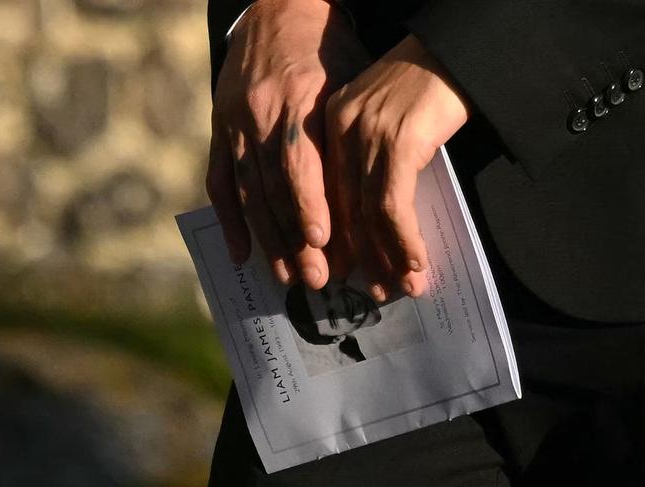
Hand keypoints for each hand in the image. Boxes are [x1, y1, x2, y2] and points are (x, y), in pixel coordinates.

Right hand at [207, 0, 368, 288]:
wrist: (278, 9)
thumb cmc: (326, 50)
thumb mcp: (346, 81)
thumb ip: (343, 135)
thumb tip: (359, 200)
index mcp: (298, 100)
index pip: (300, 161)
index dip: (308, 203)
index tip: (320, 243)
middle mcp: (260, 115)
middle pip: (274, 187)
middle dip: (293, 237)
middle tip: (314, 278)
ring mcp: (234, 124)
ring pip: (247, 191)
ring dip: (266, 238)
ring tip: (284, 277)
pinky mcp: (219, 130)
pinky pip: (218, 181)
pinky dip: (228, 220)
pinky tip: (240, 253)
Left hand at [324, 34, 468, 300]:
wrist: (459, 48)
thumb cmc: (427, 86)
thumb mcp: (387, 122)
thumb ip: (372, 160)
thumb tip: (376, 215)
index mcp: (332, 125)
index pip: (326, 193)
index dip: (335, 237)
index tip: (342, 270)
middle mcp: (342, 130)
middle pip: (342, 208)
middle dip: (360, 256)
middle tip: (373, 291)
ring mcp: (368, 134)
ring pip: (367, 213)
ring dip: (386, 257)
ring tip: (400, 288)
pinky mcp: (398, 141)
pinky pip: (394, 206)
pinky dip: (404, 240)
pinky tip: (415, 263)